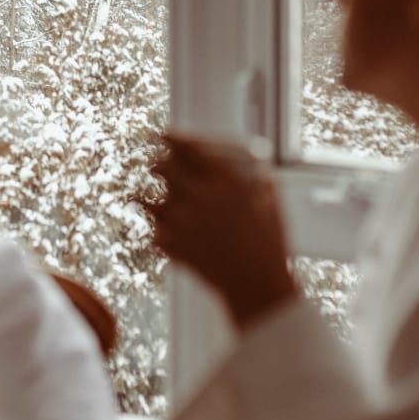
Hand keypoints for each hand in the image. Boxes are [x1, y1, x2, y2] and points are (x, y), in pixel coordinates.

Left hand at [149, 132, 296, 329]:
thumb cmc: (269, 245)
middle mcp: (201, 196)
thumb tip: (258, 170)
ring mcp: (183, 220)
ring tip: (146, 195)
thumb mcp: (271, 204)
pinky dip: (155, 227)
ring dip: (149, 196)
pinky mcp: (173, 244)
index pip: (189, 148)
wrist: (257, 286)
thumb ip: (260, 182)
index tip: (162, 134)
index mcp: (226, 180)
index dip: (172, 138)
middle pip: (162, 167)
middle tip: (156, 165)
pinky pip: (153, 228)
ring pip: (150, 197)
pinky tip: (160, 227)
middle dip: (157, 164)